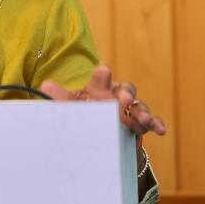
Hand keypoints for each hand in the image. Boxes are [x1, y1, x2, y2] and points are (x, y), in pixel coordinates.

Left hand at [40, 65, 166, 137]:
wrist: (97, 133)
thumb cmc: (84, 113)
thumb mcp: (71, 106)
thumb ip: (60, 97)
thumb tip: (44, 85)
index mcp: (100, 88)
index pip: (102, 79)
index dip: (103, 75)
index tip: (103, 70)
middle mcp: (117, 95)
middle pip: (125, 89)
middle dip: (126, 93)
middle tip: (125, 98)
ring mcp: (130, 108)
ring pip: (140, 106)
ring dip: (143, 112)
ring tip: (144, 119)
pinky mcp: (140, 122)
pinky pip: (151, 122)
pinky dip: (156, 124)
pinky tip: (160, 130)